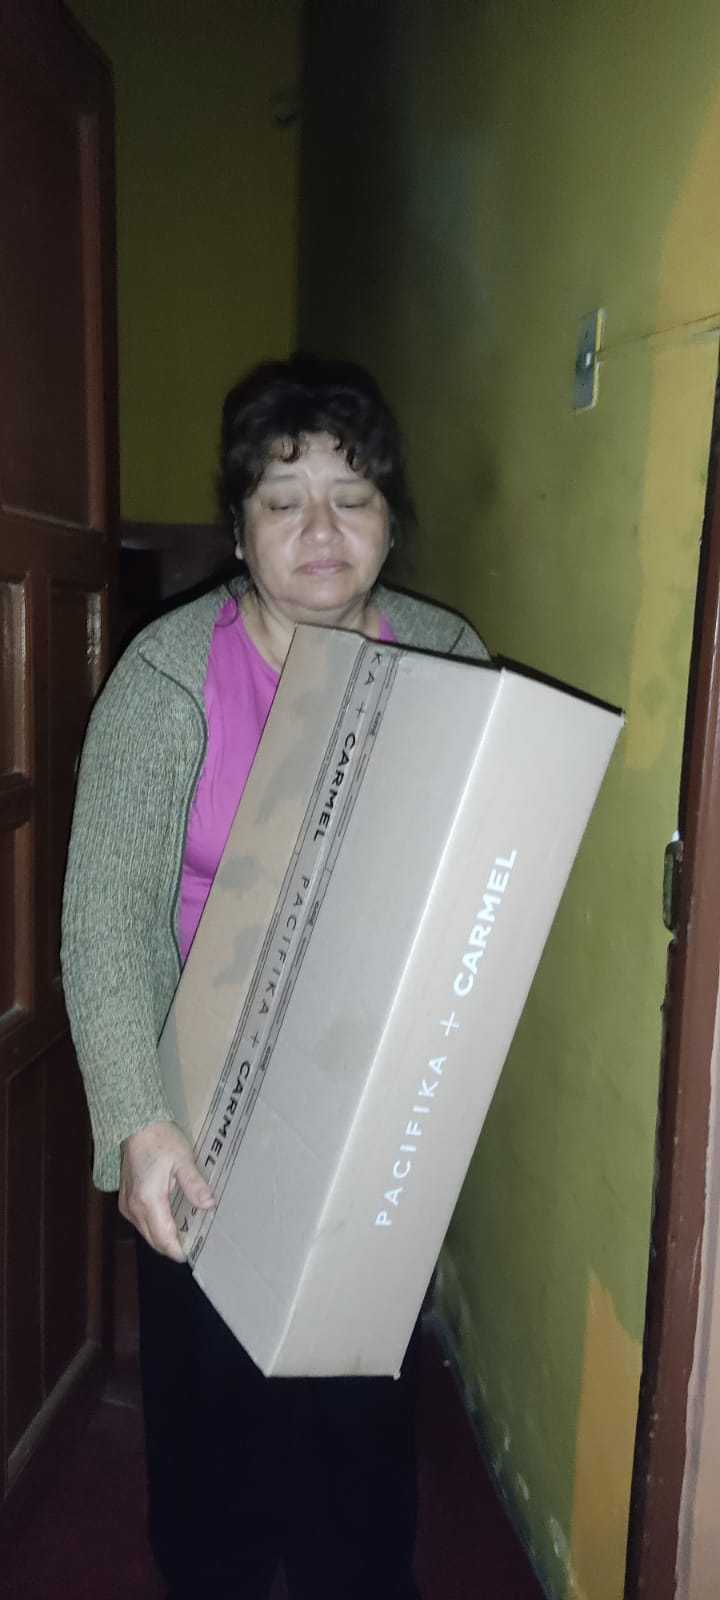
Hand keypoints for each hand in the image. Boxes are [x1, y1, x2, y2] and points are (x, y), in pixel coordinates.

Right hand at [119, 1120, 214, 1260]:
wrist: (136, 1124)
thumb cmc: (160, 1139)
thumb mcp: (183, 1159)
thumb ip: (194, 1185)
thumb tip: (209, 1205)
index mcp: (149, 1200)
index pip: (163, 1238)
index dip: (177, 1250)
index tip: (192, 1256)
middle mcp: (134, 1208)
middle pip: (154, 1240)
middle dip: (171, 1247)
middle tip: (193, 1246)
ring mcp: (127, 1204)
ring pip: (146, 1232)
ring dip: (163, 1237)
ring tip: (185, 1234)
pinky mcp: (125, 1199)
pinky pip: (141, 1222)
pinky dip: (155, 1227)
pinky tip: (170, 1221)